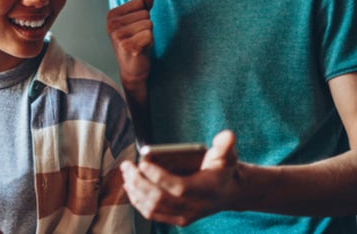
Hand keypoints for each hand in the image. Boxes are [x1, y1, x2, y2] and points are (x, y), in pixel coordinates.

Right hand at [106, 0, 153, 99]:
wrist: (132, 69)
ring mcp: (118, 36)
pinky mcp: (128, 46)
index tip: (136, 28)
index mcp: (112, 15)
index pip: (140, 2)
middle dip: (146, 26)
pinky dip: (150, 43)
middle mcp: (112, 25)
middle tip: (138, 37)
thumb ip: (143, 6)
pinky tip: (141, 49)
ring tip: (139, 43)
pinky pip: (150, 35)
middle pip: (145, 13)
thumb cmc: (135, 42)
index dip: (143, 15)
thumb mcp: (137, 21)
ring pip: (149, 24)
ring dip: (148, 34)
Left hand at [121, 130, 240, 225]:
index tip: (142, 162)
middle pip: (161, 199)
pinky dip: (138, 201)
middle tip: (127, 165)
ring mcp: (186, 215)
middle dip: (139, 181)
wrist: (229, 193)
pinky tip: (130, 187)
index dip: (159, 176)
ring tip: (126, 173)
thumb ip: (225, 145)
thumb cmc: (223, 169)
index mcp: (206, 189)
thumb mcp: (227, 155)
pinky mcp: (179, 220)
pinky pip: (153, 214)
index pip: (179, 187)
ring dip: (135, 190)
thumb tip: (228, 135)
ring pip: (154, 208)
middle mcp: (196, 206)